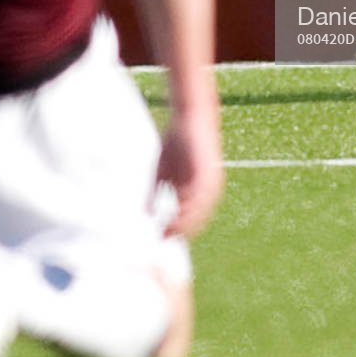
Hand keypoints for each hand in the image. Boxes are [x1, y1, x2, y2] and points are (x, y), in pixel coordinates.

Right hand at [155, 106, 223, 237]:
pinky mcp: (207, 175)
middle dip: (178, 232)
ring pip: (197, 213)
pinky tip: (173, 216)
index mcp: (200, 192)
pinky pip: (196, 198)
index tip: (158, 239)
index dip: (175, 230)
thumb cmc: (177, 140)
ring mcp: (209, 184)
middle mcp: (208, 191)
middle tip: (161, 240)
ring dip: (182, 225)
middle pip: (195, 220)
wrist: (191, 116)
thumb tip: (146, 213)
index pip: (189, 219)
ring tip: (166, 233)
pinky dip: (185, 209)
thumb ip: (157, 191)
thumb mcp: (164, 170)